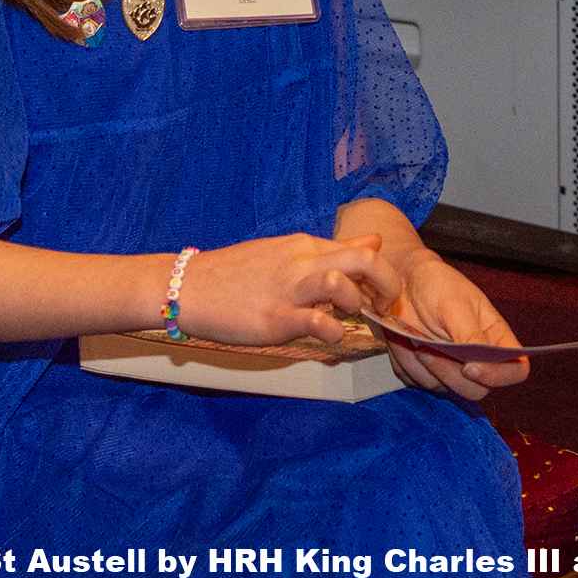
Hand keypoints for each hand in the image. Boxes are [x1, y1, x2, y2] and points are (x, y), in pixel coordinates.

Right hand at [175, 232, 400, 345]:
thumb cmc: (238, 273)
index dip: (383, 274)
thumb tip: (375, 241)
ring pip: (341, 284)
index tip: (381, 295)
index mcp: (307, 246)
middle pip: (365, 261)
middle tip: (383, 306)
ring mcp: (289, 290)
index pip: (363, 250)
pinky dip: (334, 333)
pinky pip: (317, 322)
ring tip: (348, 317)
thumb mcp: (288, 251)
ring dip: (356, 305)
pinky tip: (329, 336)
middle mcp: (302, 262)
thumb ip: (332, 250)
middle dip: (388, 284)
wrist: (189, 287)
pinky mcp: (275, 318)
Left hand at [380, 250, 529, 400]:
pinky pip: (422, 385)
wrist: (404, 283)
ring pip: (449, 391)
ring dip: (429, 369)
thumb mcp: (455, 305)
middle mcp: (479, 359)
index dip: (499, 375)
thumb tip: (479, 362)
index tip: (469, 367)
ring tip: (416, 340)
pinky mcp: (430, 374)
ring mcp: (453, 370)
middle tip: (429, 349)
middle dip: (451, 373)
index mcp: (496, 337)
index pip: (516, 369)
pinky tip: (408, 345)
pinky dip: (412, 368)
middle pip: (478, 390)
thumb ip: (470, 335)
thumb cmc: (436, 286)